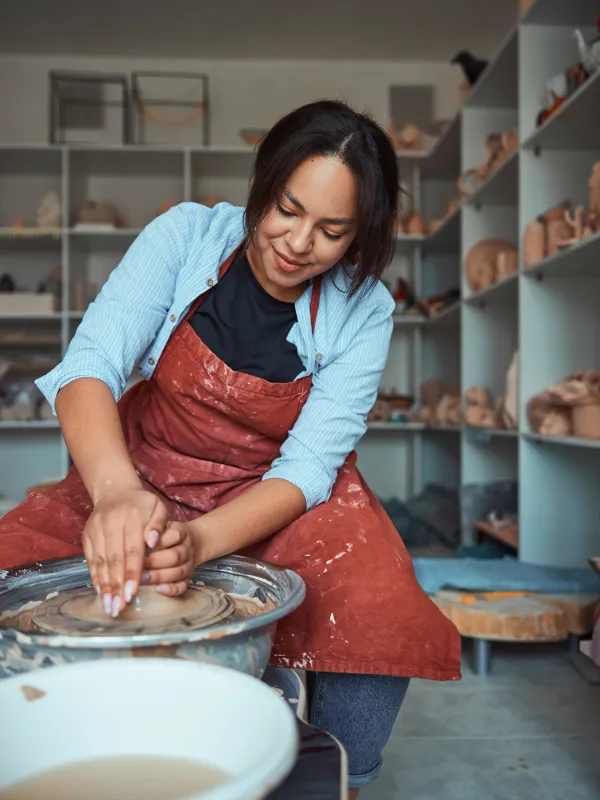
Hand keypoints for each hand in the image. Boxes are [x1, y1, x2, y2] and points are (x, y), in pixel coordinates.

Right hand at [82, 488, 166, 616]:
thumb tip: (153, 543)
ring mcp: (96, 529)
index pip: (132, 551)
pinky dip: (95, 576)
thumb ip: (158, 525)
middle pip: (114, 560)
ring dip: (104, 586)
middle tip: (119, 608)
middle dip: (116, 586)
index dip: (131, 573)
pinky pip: (90, 559)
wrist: (115, 492)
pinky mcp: (87, 535)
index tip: (132, 594)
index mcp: (132, 518)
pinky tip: (100, 592)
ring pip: (100, 561)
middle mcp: (111, 523)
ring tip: (109, 606)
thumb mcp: (158, 508)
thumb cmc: (142, 504)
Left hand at [140, 521, 198, 595]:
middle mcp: (187, 548)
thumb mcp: (160, 523)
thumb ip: (152, 527)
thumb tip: (142, 537)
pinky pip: (183, 586)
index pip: (174, 535)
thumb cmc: (165, 533)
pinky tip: (159, 590)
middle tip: (137, 566)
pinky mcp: (187, 578)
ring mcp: (189, 564)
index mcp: (181, 531)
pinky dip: (172, 589)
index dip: (159, 542)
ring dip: (159, 576)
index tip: (144, 545)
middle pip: (175, 556)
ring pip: (178, 572)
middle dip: (155, 562)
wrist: (188, 542)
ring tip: (141, 579)